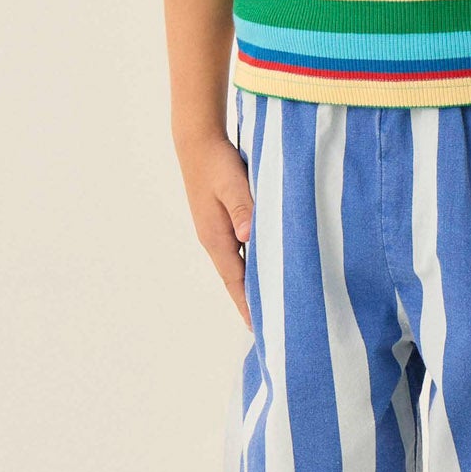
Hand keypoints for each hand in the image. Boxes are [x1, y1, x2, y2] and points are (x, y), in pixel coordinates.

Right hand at [177, 131, 254, 326]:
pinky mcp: (223, 222)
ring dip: (252, 285)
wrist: (198, 143)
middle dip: (252, 302)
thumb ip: (243, 207)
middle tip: (272, 325)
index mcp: (217, 237)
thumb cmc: (217, 162)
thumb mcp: (233, 182)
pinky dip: (252, 265)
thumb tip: (248, 235)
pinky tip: (265, 268)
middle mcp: (216, 240)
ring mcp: (218, 231)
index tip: (259, 328)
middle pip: (237, 279)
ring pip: (240, 266)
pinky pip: (240, 252)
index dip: (247, 304)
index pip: (236, 280)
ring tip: (271, 304)